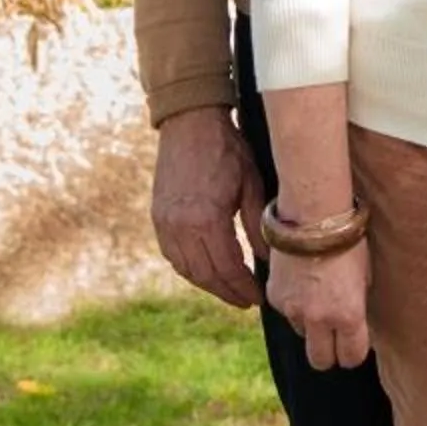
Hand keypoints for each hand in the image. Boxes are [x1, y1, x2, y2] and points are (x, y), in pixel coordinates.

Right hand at [150, 106, 262, 307]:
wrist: (190, 124)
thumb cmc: (227, 150)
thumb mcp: (252, 184)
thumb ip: (258, 227)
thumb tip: (269, 261)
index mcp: (206, 219)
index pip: (227, 268)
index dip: (243, 287)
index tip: (258, 298)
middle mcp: (180, 226)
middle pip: (205, 275)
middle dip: (227, 292)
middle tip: (246, 301)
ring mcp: (165, 223)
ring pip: (186, 269)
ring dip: (208, 284)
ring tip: (229, 290)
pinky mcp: (158, 217)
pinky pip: (172, 255)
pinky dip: (190, 269)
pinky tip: (206, 271)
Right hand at [266, 240, 371, 371]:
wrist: (313, 215)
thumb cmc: (349, 240)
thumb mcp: (365, 275)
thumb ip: (359, 304)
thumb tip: (359, 323)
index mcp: (348, 315)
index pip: (352, 357)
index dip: (355, 353)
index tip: (357, 344)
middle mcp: (319, 319)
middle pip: (321, 361)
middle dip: (330, 354)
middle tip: (336, 339)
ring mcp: (293, 310)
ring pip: (302, 335)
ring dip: (311, 327)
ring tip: (321, 301)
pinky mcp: (274, 296)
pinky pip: (286, 313)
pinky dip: (294, 306)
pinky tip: (304, 284)